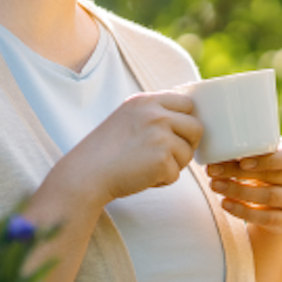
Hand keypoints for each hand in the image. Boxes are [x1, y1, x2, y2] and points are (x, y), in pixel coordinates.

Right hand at [66, 91, 202, 206]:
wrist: (85, 174)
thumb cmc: (106, 151)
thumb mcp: (128, 118)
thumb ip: (154, 113)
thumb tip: (190, 118)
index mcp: (146, 101)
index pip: (188, 103)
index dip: (186, 122)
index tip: (174, 135)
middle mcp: (155, 114)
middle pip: (196, 127)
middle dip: (186, 144)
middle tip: (166, 156)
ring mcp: (160, 135)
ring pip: (189, 153)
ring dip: (174, 165)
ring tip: (148, 167)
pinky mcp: (162, 159)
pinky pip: (177, 173)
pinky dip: (163, 180)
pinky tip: (143, 177)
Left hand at [206, 136, 281, 234]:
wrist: (276, 206)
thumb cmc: (264, 172)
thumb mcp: (263, 158)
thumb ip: (250, 150)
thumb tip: (215, 146)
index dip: (266, 160)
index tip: (242, 161)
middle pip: (270, 177)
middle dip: (237, 173)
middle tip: (213, 170)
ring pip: (267, 197)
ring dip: (237, 190)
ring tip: (214, 185)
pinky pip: (264, 217)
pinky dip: (241, 210)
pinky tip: (225, 202)